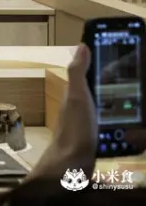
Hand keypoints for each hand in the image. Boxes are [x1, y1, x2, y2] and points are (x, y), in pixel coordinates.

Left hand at [29, 44, 145, 179]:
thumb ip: (78, 73)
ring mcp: (92, 123)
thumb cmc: (75, 129)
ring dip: (129, 108)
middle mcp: (84, 107)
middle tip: (142, 86)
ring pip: (115, 110)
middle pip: (109, 92)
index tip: (131, 61)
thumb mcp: (77, 97)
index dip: (111, 66)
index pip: (96, 74)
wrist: (72, 166)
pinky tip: (139, 129)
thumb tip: (82, 45)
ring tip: (143, 103)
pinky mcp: (100, 139)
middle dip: (125, 88)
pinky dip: (131, 127)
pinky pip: (118, 128)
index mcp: (78, 93)